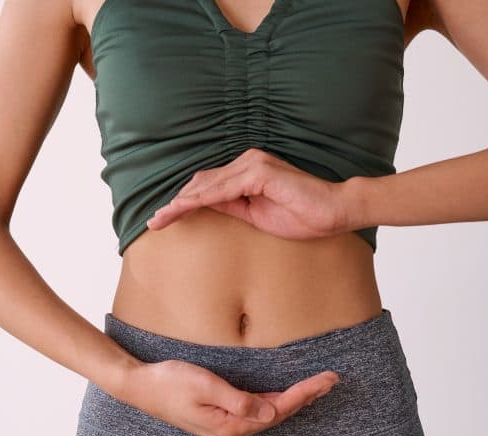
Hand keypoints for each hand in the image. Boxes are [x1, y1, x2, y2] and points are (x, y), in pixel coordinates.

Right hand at [121, 358, 339, 435]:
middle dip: (306, 397)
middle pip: (279, 414)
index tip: (326, 380)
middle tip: (332, 380)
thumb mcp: (205, 386)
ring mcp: (227, 429)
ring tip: (318, 386)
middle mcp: (232, 434)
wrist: (141, 388)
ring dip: (294, 400)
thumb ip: (238, 401)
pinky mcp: (222, 420)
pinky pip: (256, 413)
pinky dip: (275, 402)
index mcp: (231, 427)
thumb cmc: (170, 382)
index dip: (304, 393)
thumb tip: (270, 413)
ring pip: (269, 414)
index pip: (278, 409)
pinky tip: (287, 396)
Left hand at [145, 147, 355, 241]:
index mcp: (248, 171)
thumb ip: (233, 207)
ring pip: (207, 185)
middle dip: (176, 203)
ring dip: (181, 203)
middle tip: (153, 222)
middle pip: (201, 182)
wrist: (334, 212)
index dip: (184, 202)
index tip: (164, 220)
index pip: (208, 186)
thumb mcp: (257, 215)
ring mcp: (253, 164)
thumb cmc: (302, 215)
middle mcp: (248, 161)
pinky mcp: (259, 173)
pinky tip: (182, 210)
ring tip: (160, 219)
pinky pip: (222, 189)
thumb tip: (206, 207)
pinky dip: (200, 201)